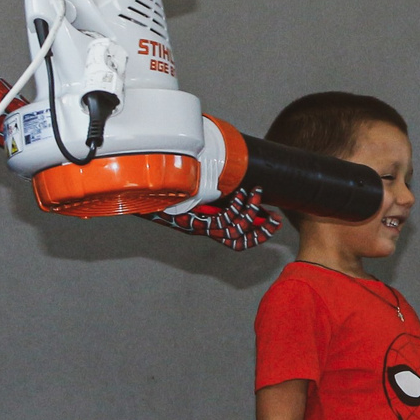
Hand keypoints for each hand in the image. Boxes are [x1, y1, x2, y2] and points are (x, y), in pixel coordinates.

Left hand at [143, 185, 281, 249]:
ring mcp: (201, 228)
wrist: (145, 196)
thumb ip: (210, 190)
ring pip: (235, 228)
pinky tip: (240, 192)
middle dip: (261, 231)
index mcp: (208, 229)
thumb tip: (230, 177)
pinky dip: (235, 206)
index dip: (258, 236)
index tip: (274, 222)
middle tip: (274, 217)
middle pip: (240, 240)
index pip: (239, 242)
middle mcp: (206, 232)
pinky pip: (223, 219)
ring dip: (250, 211)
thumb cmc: (169, 194)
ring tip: (256, 193)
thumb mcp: (193, 193)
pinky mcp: (195, 222)